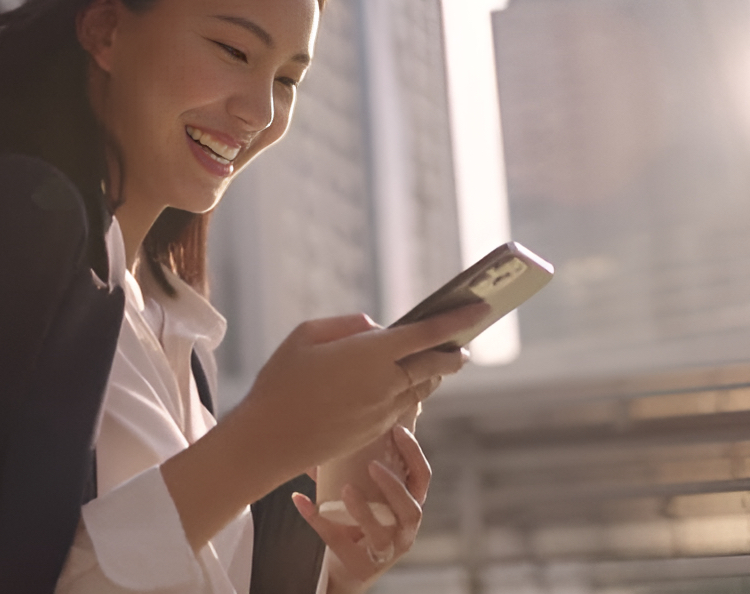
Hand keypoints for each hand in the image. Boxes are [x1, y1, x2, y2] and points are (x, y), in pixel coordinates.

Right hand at [160, 304, 477, 552]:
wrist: (269, 440)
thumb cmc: (280, 382)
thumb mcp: (306, 336)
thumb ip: (347, 325)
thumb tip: (376, 329)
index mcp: (370, 355)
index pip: (426, 333)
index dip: (456, 320)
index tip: (480, 309)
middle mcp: (384, 384)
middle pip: (435, 365)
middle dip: (453, 352)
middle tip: (463, 344)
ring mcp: (383, 412)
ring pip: (423, 388)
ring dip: (435, 374)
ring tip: (439, 362)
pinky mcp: (376, 432)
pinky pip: (406, 407)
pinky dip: (413, 393)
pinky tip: (407, 386)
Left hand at [292, 424, 432, 592]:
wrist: (346, 572)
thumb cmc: (357, 525)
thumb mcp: (362, 497)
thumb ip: (348, 468)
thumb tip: (322, 436)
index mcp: (408, 507)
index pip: (421, 479)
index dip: (413, 455)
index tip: (397, 429)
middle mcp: (404, 531)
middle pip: (411, 509)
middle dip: (394, 487)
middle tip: (372, 465)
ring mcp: (386, 552)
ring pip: (381, 533)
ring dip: (363, 510)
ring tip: (346, 489)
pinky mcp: (362, 567)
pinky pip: (338, 542)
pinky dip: (318, 521)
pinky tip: (300, 500)